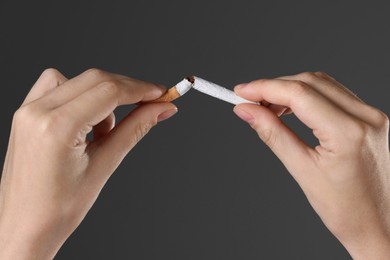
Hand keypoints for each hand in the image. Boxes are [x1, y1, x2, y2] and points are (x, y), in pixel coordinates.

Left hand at [0, 68, 176, 258]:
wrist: (24, 227)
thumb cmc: (58, 208)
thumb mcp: (104, 166)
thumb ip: (135, 129)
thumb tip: (162, 109)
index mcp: (56, 128)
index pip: (109, 91)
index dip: (141, 89)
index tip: (162, 93)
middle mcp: (37, 112)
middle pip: (96, 79)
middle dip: (128, 89)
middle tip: (151, 103)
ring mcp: (28, 111)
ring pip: (79, 81)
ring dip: (103, 96)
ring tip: (104, 133)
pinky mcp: (27, 114)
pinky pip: (58, 87)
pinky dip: (81, 96)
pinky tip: (86, 121)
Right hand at [233, 72, 389, 258]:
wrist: (382, 226)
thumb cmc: (347, 210)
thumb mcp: (303, 171)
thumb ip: (273, 134)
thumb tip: (247, 111)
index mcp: (348, 134)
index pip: (299, 94)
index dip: (264, 88)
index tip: (241, 92)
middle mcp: (366, 118)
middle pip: (310, 82)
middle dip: (275, 87)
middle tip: (250, 100)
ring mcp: (372, 116)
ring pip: (322, 84)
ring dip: (290, 89)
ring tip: (267, 107)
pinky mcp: (371, 119)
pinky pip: (335, 95)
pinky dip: (308, 96)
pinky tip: (291, 109)